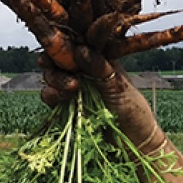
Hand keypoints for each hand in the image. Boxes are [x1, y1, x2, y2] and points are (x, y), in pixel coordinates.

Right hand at [39, 46, 163, 152]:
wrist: (132, 140)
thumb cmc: (133, 110)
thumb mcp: (118, 86)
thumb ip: (99, 68)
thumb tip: (80, 49)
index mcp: (101, 59)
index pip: (80, 44)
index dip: (67, 42)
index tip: (59, 44)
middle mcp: (85, 70)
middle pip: (61, 58)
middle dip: (57, 61)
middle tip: (63, 67)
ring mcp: (74, 86)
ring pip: (53, 75)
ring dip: (55, 78)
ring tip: (71, 87)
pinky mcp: (66, 104)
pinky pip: (50, 95)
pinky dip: (51, 94)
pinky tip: (58, 97)